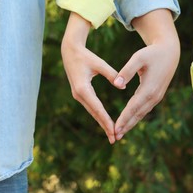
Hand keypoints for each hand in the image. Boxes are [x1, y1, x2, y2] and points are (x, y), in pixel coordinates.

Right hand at [61, 12, 117, 143]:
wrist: (70, 52)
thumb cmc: (86, 56)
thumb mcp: (99, 63)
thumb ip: (111, 74)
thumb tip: (123, 87)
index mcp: (83, 88)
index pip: (97, 108)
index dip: (106, 120)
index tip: (114, 131)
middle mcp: (79, 94)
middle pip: (94, 114)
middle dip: (104, 126)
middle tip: (114, 140)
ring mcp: (78, 95)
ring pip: (92, 112)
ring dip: (102, 123)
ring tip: (111, 135)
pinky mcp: (80, 94)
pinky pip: (91, 107)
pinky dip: (98, 115)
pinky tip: (105, 122)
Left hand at [113, 9, 179, 139]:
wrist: (170, 52)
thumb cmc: (152, 53)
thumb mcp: (138, 57)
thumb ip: (126, 71)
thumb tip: (116, 85)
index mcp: (149, 88)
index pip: (133, 107)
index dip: (124, 118)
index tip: (115, 128)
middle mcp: (154, 96)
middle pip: (138, 114)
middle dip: (126, 125)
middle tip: (115, 136)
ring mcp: (157, 97)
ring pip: (141, 113)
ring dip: (131, 123)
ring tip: (120, 133)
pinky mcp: (156, 96)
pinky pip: (144, 109)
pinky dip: (136, 116)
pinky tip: (129, 121)